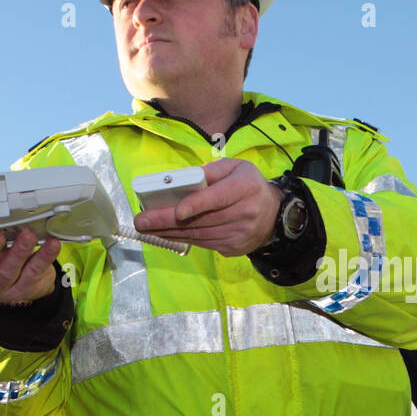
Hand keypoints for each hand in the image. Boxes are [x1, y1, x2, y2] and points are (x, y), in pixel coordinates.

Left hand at [133, 158, 282, 256]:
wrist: (274, 215)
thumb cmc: (249, 186)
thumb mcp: (236, 167)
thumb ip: (212, 171)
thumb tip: (185, 180)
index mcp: (245, 188)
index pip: (218, 198)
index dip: (197, 205)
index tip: (176, 210)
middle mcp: (245, 213)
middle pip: (202, 220)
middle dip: (167, 221)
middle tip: (142, 221)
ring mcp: (239, 234)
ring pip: (199, 235)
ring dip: (169, 232)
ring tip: (146, 228)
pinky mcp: (233, 248)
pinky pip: (203, 244)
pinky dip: (182, 239)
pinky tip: (165, 234)